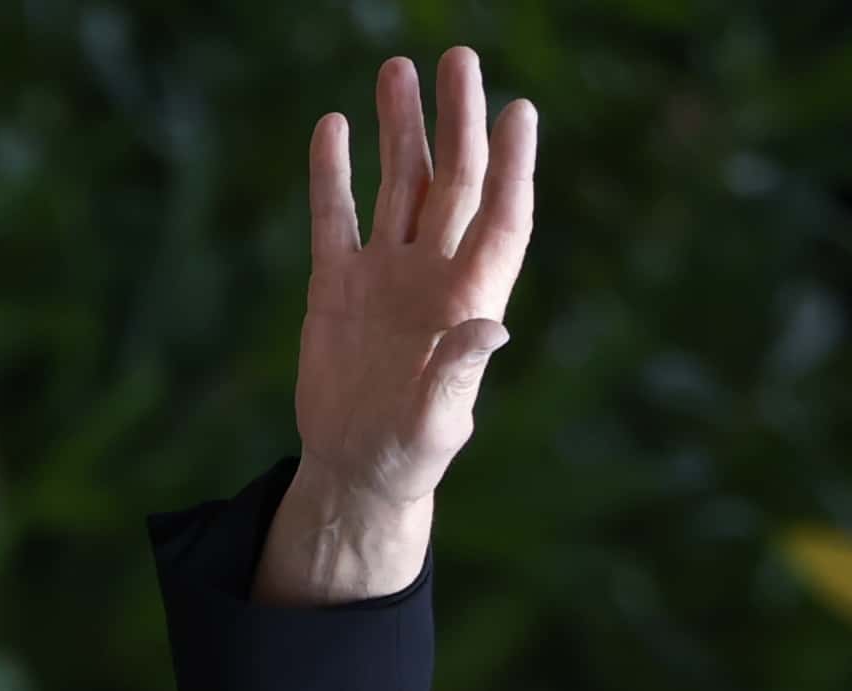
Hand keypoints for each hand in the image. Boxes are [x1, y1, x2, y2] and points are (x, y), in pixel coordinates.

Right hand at [257, 48, 539, 605]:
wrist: (355, 470)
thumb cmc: (412, 454)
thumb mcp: (440, 422)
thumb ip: (461, 371)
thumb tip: (493, 324)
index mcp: (468, 300)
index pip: (499, 218)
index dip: (513, 167)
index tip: (520, 112)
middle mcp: (431, 273)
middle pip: (451, 182)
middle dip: (457, 121)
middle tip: (460, 58)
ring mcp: (384, 273)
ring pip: (397, 185)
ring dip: (398, 129)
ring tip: (397, 70)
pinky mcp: (336, 284)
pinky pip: (335, 218)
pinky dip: (331, 175)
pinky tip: (332, 126)